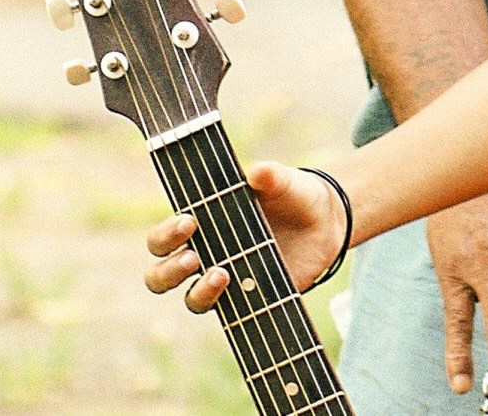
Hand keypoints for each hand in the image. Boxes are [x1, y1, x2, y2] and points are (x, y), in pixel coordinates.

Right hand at [144, 161, 345, 310]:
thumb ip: (271, 176)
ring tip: (223, 274)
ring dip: (200, 291)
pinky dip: (235, 308)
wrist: (326, 225)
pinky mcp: (249, 301)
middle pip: (161, 273)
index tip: (189, 222)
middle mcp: (205, 256)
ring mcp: (225, 281)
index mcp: (201, 224)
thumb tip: (257, 172)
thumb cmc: (293, 196)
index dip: (166, 234)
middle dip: (169, 269)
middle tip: (193, 256)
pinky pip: (230, 314)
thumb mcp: (285, 182)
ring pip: (192, 299)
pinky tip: (248, 293)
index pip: (164, 236)